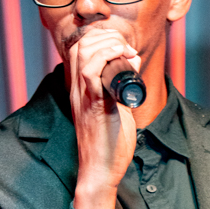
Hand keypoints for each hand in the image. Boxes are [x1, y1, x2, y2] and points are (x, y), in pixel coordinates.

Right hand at [70, 27, 139, 208]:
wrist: (100, 172)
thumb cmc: (109, 144)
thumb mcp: (115, 108)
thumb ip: (118, 89)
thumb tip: (131, 66)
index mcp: (81, 90)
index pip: (79, 50)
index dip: (100, 38)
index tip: (122, 46)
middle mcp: (78, 90)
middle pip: (80, 45)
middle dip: (106, 36)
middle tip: (126, 48)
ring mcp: (83, 97)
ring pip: (83, 53)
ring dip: (107, 44)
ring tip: (125, 51)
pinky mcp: (93, 106)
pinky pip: (90, 73)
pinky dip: (106, 57)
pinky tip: (122, 56)